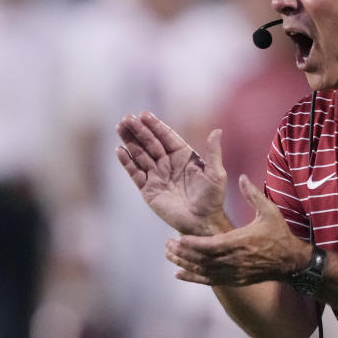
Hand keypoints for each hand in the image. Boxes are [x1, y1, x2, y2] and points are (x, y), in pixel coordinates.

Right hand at [116, 111, 228, 234]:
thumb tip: (218, 131)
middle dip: (138, 130)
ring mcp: (157, 175)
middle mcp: (168, 163)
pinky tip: (120, 150)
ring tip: (119, 127)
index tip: (143, 114)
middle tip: (126, 118)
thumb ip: (213, 152)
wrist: (201, 222)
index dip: (155, 126)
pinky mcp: (148, 189)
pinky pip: (135, 173)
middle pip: (150, 143)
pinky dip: (127, 162)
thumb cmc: (212, 198)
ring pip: (140, 154)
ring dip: (130, 141)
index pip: (166, 137)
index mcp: (184, 156)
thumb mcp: (216, 174)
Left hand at [165, 174, 311, 285]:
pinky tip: (180, 273)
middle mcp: (234, 260)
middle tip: (167, 244)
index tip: (179, 238)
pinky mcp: (234, 280)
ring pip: (203, 270)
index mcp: (240, 242)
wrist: (290, 261)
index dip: (193, 243)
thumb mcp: (269, 211)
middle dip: (183, 253)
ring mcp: (234, 272)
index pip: (211, 245)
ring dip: (184, 264)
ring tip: (169, 255)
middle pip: (202, 259)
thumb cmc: (279, 234)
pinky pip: (210, 281)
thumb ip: (253, 195)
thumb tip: (241, 177)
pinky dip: (193, 278)